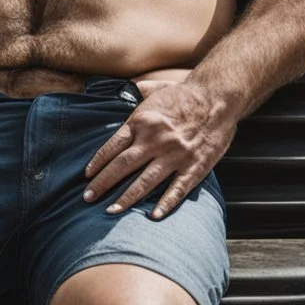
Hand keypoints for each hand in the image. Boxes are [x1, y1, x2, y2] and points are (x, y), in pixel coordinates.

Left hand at [83, 78, 236, 219]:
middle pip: (122, 166)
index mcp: (142, 122)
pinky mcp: (193, 166)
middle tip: (88, 198)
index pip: (113, 146)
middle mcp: (155, 140)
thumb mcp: (157, 91)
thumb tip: (130, 87)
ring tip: (110, 211)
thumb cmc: (185, 94)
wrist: (217, 97)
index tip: (87, 176)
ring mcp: (174, 155)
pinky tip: (152, 216)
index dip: (98, 162)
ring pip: (145, 181)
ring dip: (126, 198)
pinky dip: (165, 204)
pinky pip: (176, 189)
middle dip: (103, 184)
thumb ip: (140, 92)